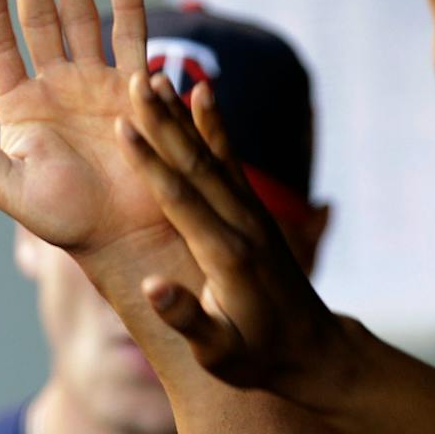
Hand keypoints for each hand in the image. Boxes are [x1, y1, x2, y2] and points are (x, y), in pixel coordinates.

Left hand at [0, 0, 166, 257]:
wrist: (126, 237)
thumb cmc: (66, 220)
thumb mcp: (10, 191)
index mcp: (20, 107)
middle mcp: (56, 88)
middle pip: (39, 21)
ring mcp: (96, 85)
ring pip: (82, 19)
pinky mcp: (135, 90)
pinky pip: (131, 38)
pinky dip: (128, 5)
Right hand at [119, 70, 341, 409]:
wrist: (312, 351)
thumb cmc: (258, 358)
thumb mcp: (219, 352)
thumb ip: (186, 319)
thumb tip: (151, 288)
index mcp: (225, 255)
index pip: (181, 199)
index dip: (150, 162)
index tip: (122, 126)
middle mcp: (241, 224)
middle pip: (195, 163)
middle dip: (163, 121)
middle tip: (134, 80)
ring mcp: (251, 214)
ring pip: (211, 153)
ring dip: (182, 114)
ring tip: (157, 75)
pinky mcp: (255, 211)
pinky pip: (230, 160)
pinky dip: (215, 125)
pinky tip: (203, 94)